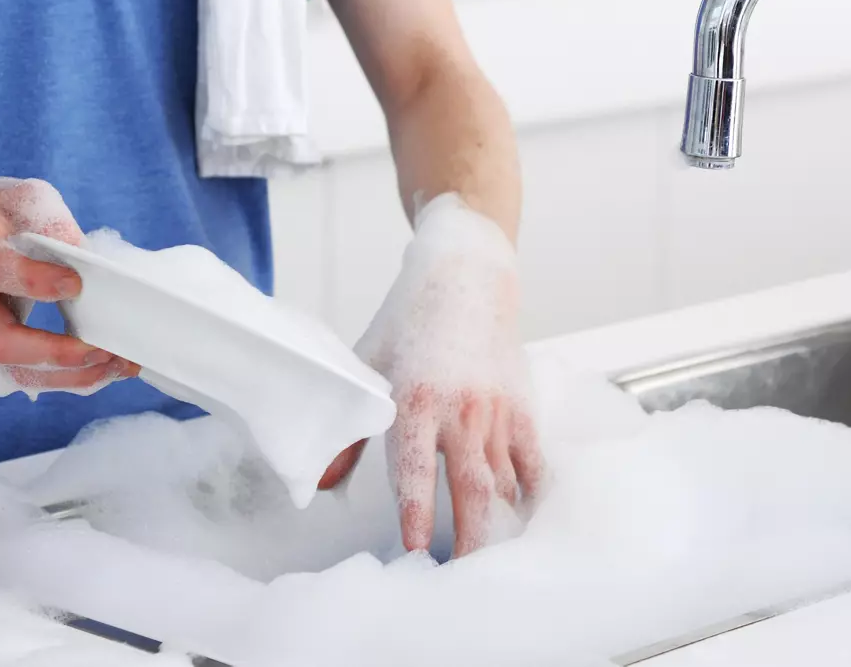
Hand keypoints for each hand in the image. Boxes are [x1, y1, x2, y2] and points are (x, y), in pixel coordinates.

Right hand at [0, 178, 138, 395]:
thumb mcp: (24, 200)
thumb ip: (53, 223)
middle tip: (103, 348)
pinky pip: (23, 378)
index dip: (34, 281)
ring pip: (12, 371)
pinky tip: (102, 371)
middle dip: (56, 352)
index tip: (76, 285)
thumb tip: (89, 261)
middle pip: (0, 341)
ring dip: (69, 376)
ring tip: (116, 365)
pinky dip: (66, 380)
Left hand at [322, 194, 544, 557]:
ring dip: (495, 522)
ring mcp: (496, 409)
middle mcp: (461, 409)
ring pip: (501, 480)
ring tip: (489, 558)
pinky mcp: (521, 404)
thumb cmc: (408, 320)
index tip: (414, 548)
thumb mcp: (367, 366)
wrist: (465, 276)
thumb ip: (349, 427)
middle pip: (469, 487)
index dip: (415, 511)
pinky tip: (523, 517)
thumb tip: (320, 481)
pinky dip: (528, 490)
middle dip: (467, 537)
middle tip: (461, 575)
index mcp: (416, 399)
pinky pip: (530, 459)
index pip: (415, 469)